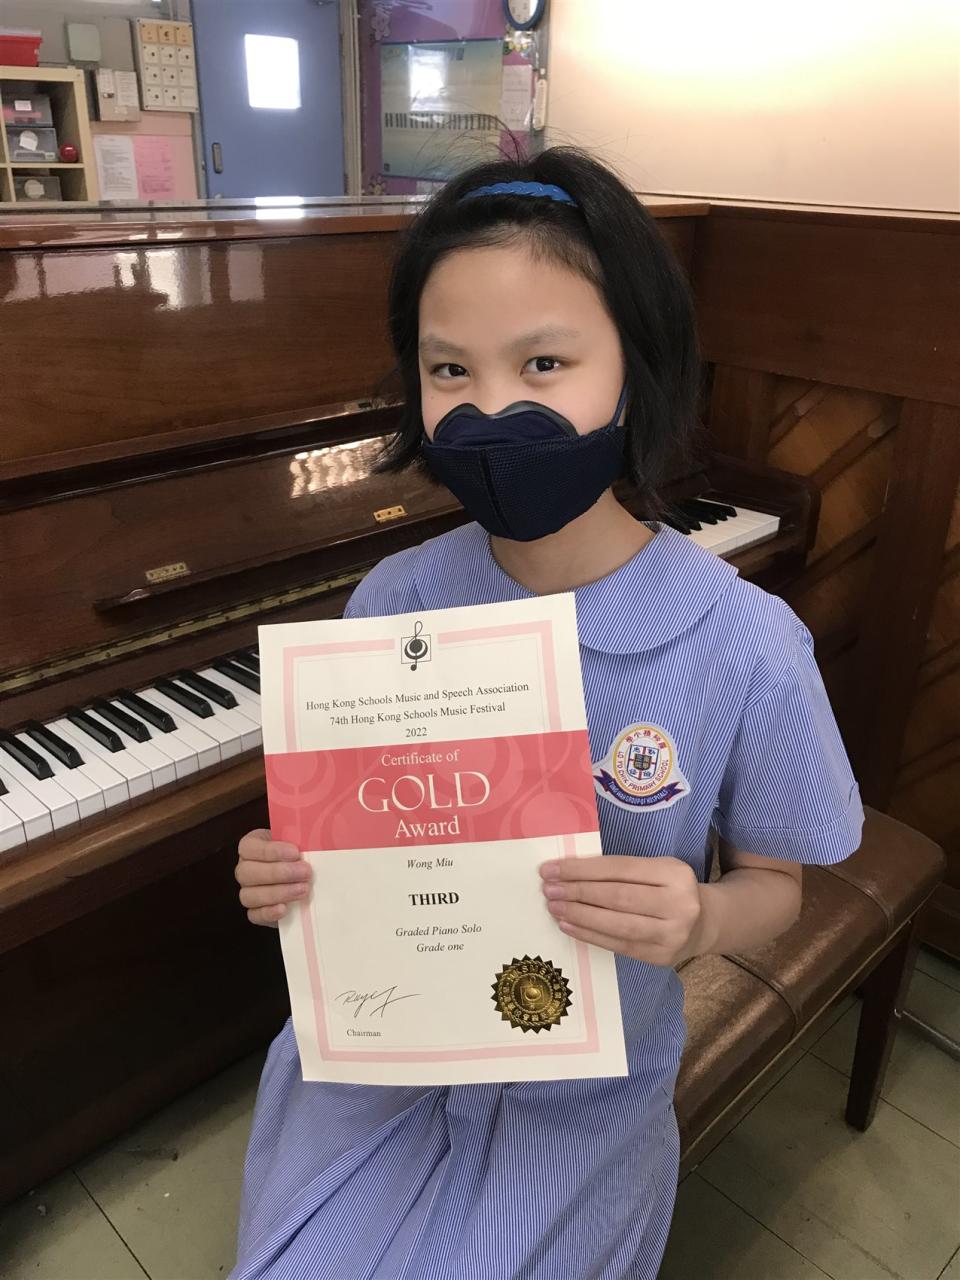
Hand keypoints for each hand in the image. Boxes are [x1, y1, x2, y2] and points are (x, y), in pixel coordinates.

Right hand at [235, 828, 310, 926]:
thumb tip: (310, 843)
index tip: (296, 853)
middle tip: (305, 872)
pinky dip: (269, 913)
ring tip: (303, 890)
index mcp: (251, 847)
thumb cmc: (298, 855)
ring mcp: (247, 892)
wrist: (303, 877)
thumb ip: (299, 841)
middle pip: (247, 872)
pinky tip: (285, 908)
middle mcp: (244, 869)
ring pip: (249, 895)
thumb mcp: (297, 842)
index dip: (271, 851)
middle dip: (278, 873)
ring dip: (278, 893)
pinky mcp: (255, 912)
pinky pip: (254, 915)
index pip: (250, 847)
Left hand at [539, 855, 706, 966]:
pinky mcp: (660, 957)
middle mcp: (678, 904)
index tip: (552, 869)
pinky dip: (590, 935)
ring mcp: (671, 934)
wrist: (703, 924)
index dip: (583, 869)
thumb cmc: (669, 890)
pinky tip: (569, 926)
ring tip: (554, 907)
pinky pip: (618, 945)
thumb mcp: (656, 869)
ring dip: (579, 915)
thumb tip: (568, 872)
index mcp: (674, 873)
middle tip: (548, 888)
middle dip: (577, 892)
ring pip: (616, 923)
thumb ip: (620, 870)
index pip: (620, 868)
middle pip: (617, 896)